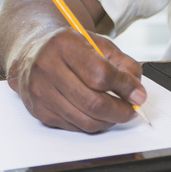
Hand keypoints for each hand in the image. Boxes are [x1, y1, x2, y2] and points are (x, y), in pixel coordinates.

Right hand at [6, 28, 145, 132]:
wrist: (32, 52)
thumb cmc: (69, 47)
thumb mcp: (98, 44)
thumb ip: (122, 64)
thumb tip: (137, 93)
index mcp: (64, 44)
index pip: (100, 74)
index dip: (124, 87)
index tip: (138, 95)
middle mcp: (47, 67)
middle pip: (92, 102)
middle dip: (120, 111)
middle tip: (132, 110)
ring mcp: (40, 91)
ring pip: (85, 120)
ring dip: (108, 121)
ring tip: (116, 111)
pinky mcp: (38, 110)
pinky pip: (74, 126)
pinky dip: (91, 123)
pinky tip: (96, 113)